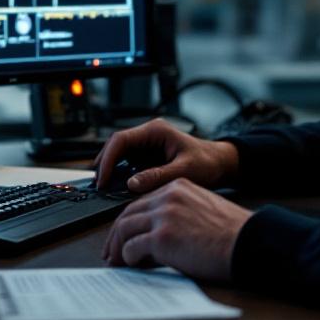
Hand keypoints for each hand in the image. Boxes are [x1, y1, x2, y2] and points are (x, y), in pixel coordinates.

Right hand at [94, 118, 238, 192]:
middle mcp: (148, 135)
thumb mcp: (184, 171)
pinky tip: (115, 187)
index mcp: (156, 131)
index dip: (108, 159)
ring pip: (119, 154)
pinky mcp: (147, 157)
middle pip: (116, 146)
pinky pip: (127, 164)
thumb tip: (132, 184)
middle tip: (99, 186)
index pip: (121, 139)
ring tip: (103, 188)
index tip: (104, 178)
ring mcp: (146, 145)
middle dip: (105, 164)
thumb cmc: (208, 162)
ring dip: (110, 169)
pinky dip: (119, 175)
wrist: (220, 164)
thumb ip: (158, 176)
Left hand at [101, 178, 251, 280]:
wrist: (248, 241)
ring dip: (117, 247)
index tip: (124, 234)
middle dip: (116, 234)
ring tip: (116, 261)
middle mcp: (168, 197)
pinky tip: (133, 264)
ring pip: (124, 229)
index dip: (130, 220)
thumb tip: (159, 234)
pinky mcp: (162, 237)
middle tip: (111, 250)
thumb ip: (179, 213)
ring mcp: (164, 216)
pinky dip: (128, 258)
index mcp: (178, 186)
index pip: (142, 201)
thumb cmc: (233, 233)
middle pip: (128, 213)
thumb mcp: (203, 209)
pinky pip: (132, 248)